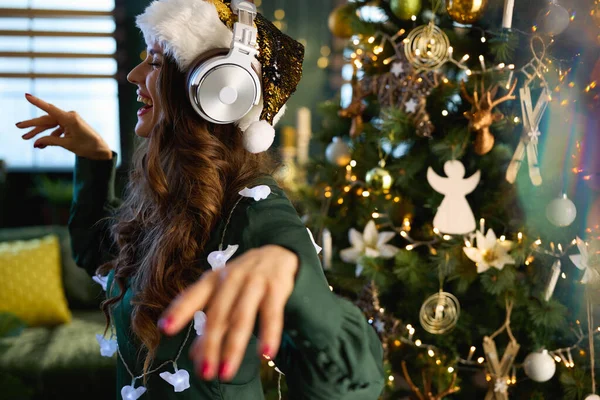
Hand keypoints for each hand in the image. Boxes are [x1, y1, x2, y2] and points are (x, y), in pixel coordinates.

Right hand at [15, 94, 112, 159]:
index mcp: (70, 118)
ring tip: (25, 138)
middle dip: (32, 126)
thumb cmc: (87, 146)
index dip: (37, 102)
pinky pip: (56, 129)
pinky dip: (49, 136)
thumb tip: (36, 143)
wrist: (100, 149)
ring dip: (39, 132)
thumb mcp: (67, 144)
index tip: (26, 95)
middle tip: (18, 127)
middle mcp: (69, 116)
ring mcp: (69, 120)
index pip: (50, 109)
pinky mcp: (70, 125)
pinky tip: (41, 144)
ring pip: (49, 125)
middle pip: (46, 119)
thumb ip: (51, 141)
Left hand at [159, 245, 298, 381]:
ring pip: (241, 318)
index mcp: (213, 280)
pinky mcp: (276, 287)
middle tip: (204, 373)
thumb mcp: (223, 293)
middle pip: (217, 316)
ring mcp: (254, 282)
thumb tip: (194, 354)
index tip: (165, 328)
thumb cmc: (244, 278)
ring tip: (226, 372)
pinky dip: (269, 334)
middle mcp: (231, 279)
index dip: (179, 310)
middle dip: (210, 345)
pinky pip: (271, 314)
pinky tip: (265, 354)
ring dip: (233, 347)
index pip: (193, 295)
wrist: (278, 253)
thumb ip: (208, 321)